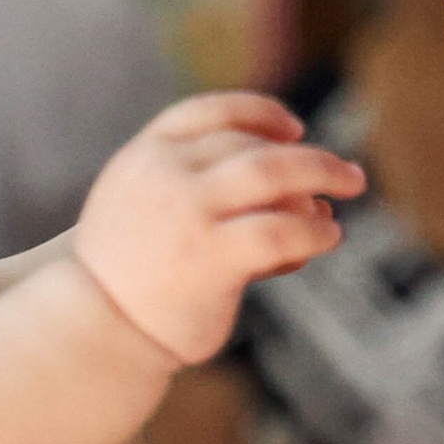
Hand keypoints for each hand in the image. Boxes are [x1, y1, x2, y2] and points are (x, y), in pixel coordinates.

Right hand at [71, 93, 362, 366]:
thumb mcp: (144, 210)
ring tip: (346, 198)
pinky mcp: (211, 257)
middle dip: (310, 156)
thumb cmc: (129, 279)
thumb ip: (198, 188)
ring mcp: (188, 213)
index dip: (259, 113)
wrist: (94, 332)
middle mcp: (165, 174)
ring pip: (274, 174)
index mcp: (144, 156)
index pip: (209, 112)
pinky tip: (327, 239)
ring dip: (322, 178)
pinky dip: (313, 232)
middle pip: (253, 145)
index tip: (294, 130)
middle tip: (348, 174)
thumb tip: (305, 198)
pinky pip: (280, 232)